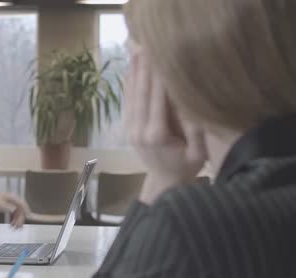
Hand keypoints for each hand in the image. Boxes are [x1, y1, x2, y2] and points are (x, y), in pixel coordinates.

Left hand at [0, 192, 29, 227]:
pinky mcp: (6, 208)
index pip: (22, 204)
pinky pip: (14, 215)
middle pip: (21, 210)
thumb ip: (6, 206)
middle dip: (21, 219)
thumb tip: (14, 210)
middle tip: (18, 227)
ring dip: (17, 221)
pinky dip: (14, 220)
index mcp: (11, 197)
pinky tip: (12, 225)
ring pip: (18, 213)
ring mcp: (9, 204)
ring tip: (15, 228)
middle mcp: (12, 200)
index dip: (27, 211)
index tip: (28, 218)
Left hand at [123, 45, 206, 203]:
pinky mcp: (128, 128)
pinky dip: (128, 84)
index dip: (159, 77)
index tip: (162, 56)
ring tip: (138, 51)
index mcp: (157, 135)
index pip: (158, 100)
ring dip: (134, 73)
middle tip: (148, 46)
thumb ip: (195, 130)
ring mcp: (131, 129)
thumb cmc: (186, 166)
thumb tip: (189, 102)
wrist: (164, 182)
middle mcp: (140, 130)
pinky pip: (127, 103)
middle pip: (142, 94)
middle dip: (145, 69)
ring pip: (132, 96)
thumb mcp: (199, 153)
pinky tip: (131, 69)